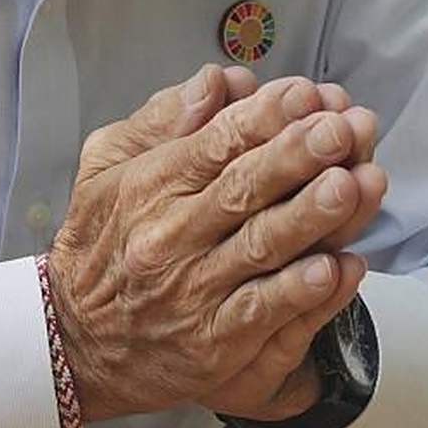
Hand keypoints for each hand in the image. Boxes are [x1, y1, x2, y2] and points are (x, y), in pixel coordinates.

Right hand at [47, 72, 385, 422]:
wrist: (77, 343)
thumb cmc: (101, 246)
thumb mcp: (106, 167)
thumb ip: (161, 119)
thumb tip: (215, 82)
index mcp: (148, 188)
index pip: (213, 144)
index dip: (263, 117)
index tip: (305, 94)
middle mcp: (170, 239)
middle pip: (242, 190)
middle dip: (297, 156)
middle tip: (339, 130)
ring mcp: (195, 294)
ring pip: (261, 249)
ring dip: (311, 217)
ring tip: (350, 186)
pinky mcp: (216, 345)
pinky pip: (266, 314)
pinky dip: (306, 292)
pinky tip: (340, 267)